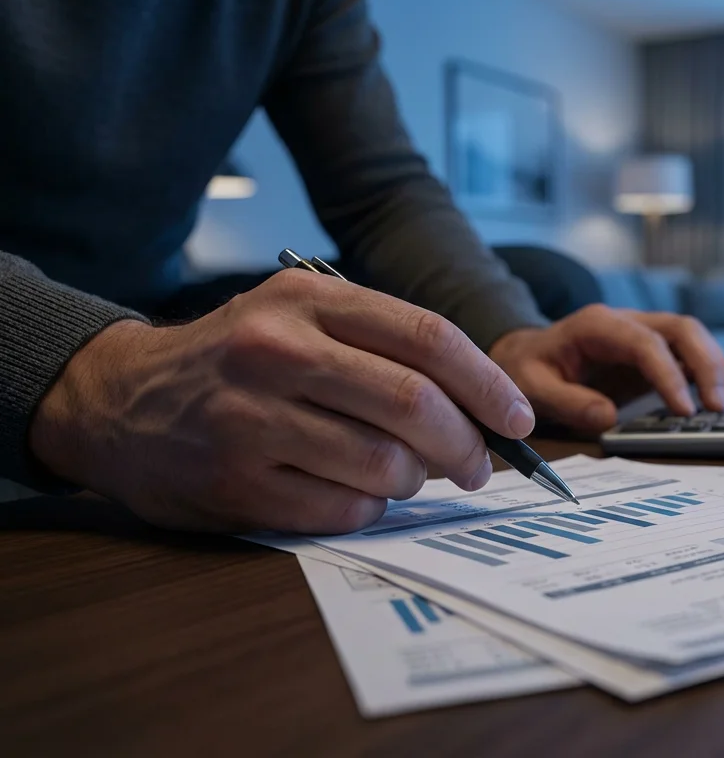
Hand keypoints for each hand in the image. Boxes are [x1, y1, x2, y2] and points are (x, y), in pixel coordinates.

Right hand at [29, 270, 533, 533]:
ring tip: (411, 475)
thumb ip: (385, 346)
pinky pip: (345, 507)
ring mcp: (252, 419)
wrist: (122, 401)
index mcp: (306, 299)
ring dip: (418, 480)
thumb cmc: (239, 361)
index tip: (518, 418)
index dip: (487, 383)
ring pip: (386, 464)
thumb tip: (484, 406)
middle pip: (416, 403)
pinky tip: (358, 491)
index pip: (427, 337)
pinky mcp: (236, 482)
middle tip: (480, 465)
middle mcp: (278, 351)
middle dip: (468, 444)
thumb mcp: (301, 317)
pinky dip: (371, 507)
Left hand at [488, 304, 723, 431]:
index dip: (670, 375)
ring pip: (692, 336)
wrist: (526, 357)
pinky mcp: (653, 351)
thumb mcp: (534, 388)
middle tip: (719, 407)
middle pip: (681, 328)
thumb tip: (609, 418)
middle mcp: (626, 321)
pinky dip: (709, 373)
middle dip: (706, 364)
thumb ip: (568, 402)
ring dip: (715, 368)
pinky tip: (721, 400)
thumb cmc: (528, 371)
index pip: (646, 342)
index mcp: (597, 324)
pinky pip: (689, 354)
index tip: (685, 411)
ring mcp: (643, 333)